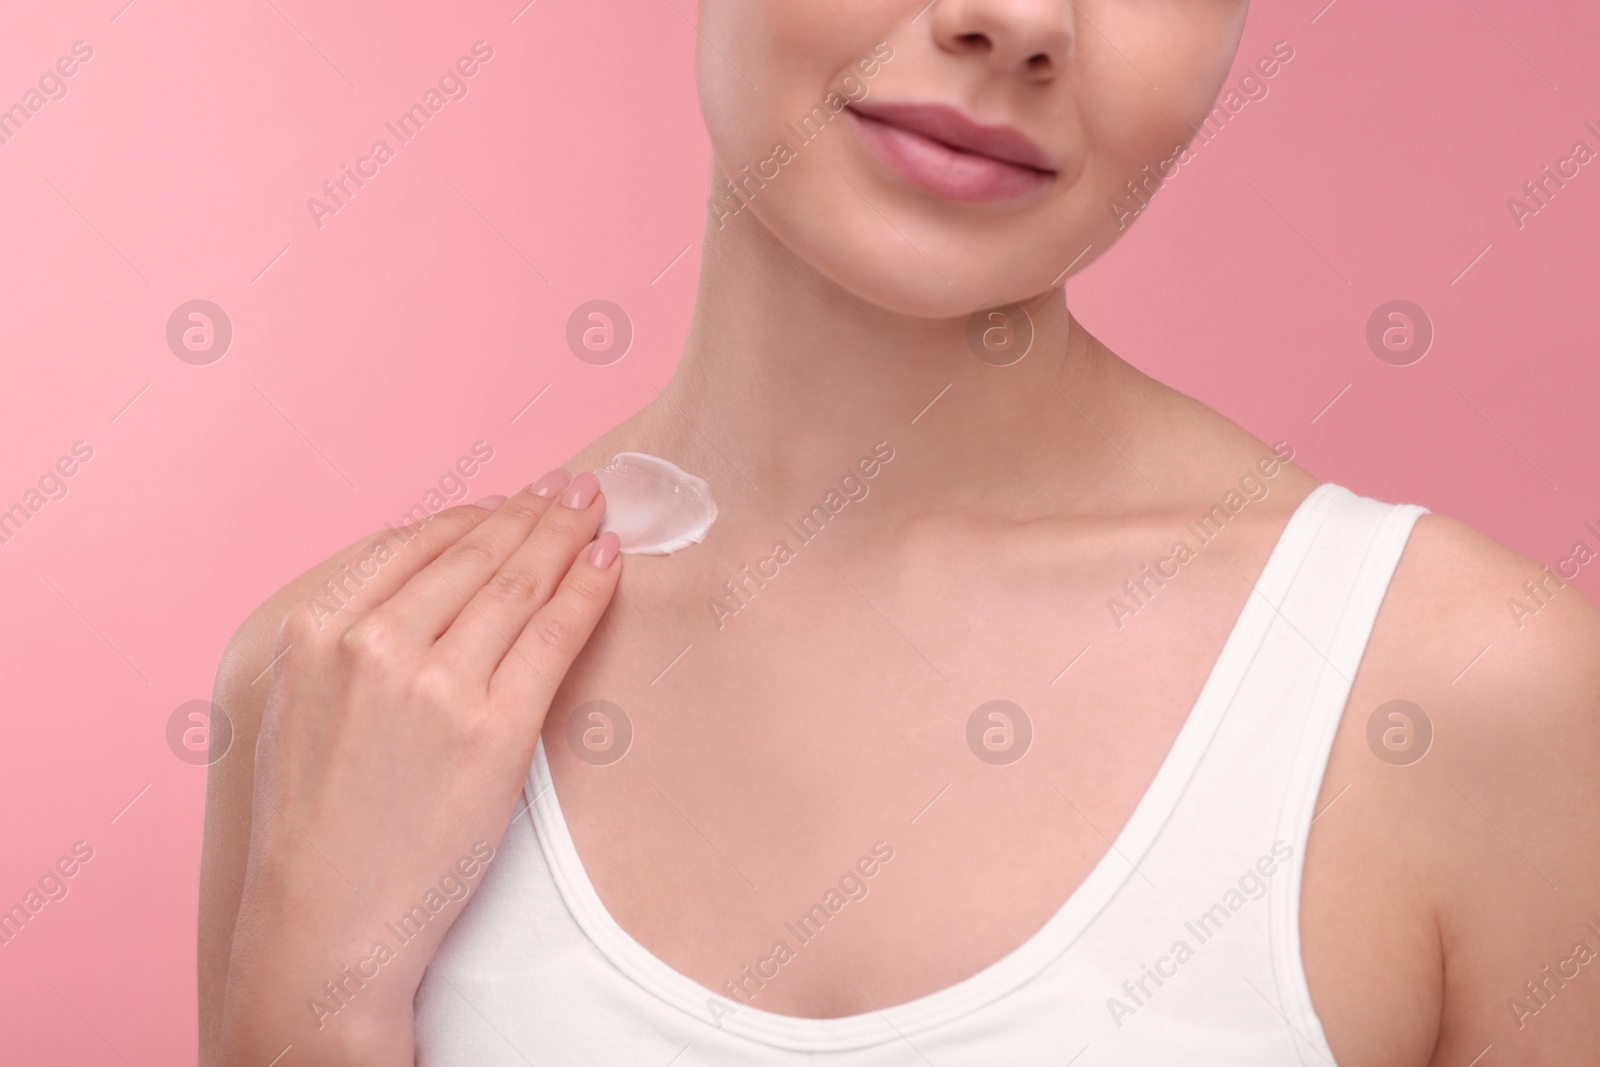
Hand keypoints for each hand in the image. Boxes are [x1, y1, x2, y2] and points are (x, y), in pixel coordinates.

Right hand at [219, 469, 619, 1065]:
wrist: (323, 922)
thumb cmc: (315, 827)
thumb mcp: (299, 709)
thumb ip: (349, 643)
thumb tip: (425, 590)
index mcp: (315, 632)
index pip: (413, 544)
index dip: (473, 515)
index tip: (509, 500)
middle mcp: (372, 644)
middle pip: (472, 554)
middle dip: (530, 512)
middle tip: (570, 487)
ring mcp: (435, 684)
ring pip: (517, 583)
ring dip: (564, 535)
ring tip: (593, 510)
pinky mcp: (493, 728)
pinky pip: (554, 634)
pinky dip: (587, 589)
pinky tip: (607, 562)